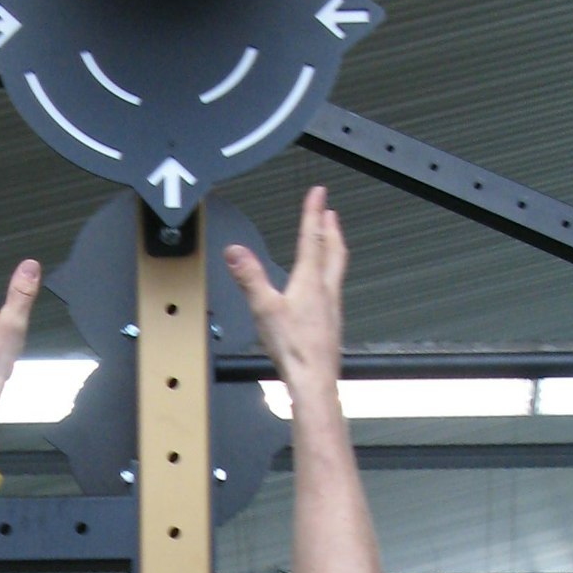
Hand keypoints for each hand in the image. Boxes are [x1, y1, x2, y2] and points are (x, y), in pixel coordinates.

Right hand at [223, 186, 345, 390]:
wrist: (314, 380)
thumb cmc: (294, 348)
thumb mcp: (263, 309)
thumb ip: (250, 278)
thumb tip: (235, 251)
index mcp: (310, 281)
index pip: (311, 238)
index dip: (313, 212)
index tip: (318, 192)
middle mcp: (326, 290)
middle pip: (333, 250)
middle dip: (330, 228)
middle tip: (330, 211)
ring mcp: (331, 306)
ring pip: (336, 268)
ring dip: (333, 248)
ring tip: (331, 239)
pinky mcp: (330, 322)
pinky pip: (333, 287)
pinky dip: (330, 273)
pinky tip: (323, 285)